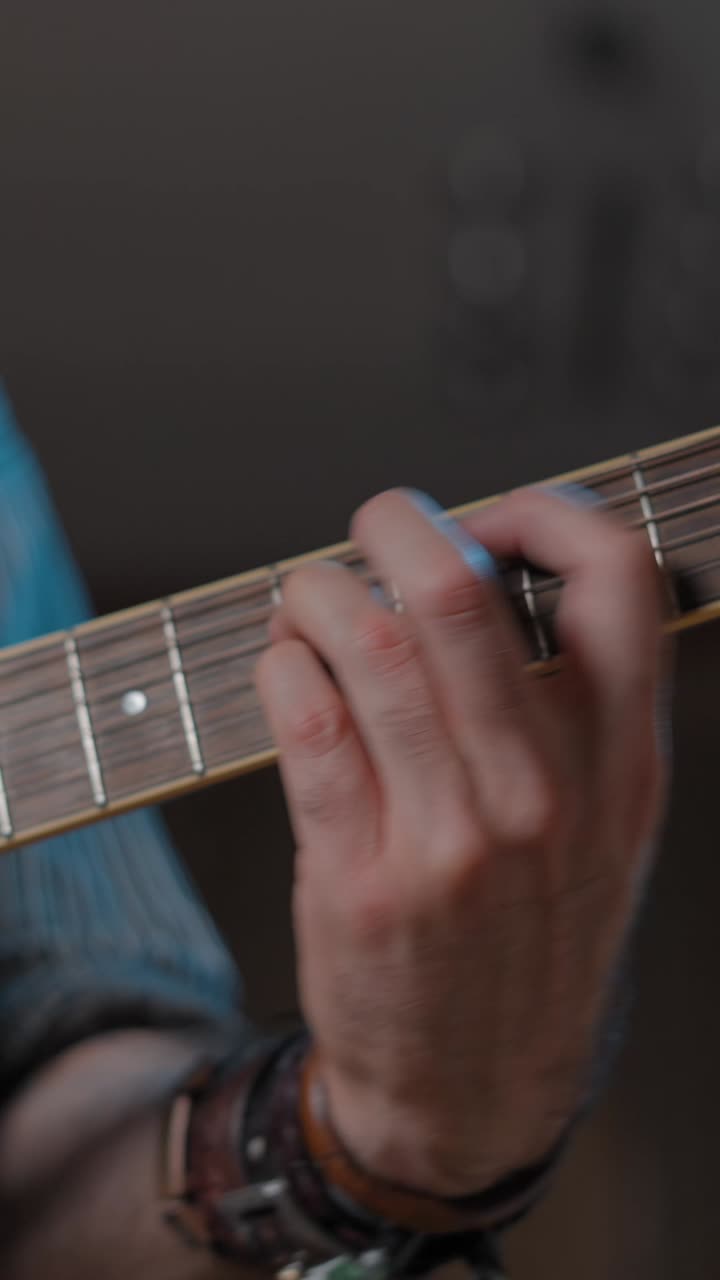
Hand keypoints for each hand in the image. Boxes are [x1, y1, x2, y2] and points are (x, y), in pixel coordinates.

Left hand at [254, 486, 666, 1196]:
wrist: (476, 1087)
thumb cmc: (533, 938)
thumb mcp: (602, 825)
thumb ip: (572, 706)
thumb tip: (487, 573)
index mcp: (620, 764)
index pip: (619, 581)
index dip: (547, 513)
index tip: (495, 520)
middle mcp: (543, 794)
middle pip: (458, 595)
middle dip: (396, 525)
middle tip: (376, 525)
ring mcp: (450, 839)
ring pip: (364, 647)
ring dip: (316, 593)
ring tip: (308, 599)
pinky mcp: (360, 878)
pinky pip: (307, 725)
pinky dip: (281, 667)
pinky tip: (285, 667)